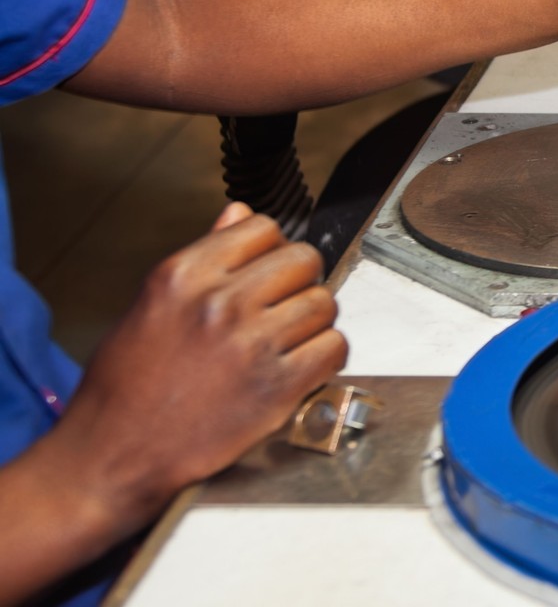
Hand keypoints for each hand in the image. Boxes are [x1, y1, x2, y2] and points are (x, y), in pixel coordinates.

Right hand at [0, 205, 345, 602]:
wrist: (110, 457)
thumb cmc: (123, 389)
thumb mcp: (150, 305)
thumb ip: (204, 256)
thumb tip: (239, 213)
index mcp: (183, 275)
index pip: (265, 228)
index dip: (272, 251)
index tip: (269, 272)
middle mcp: (220, 302)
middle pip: (303, 260)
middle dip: (300, 282)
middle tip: (285, 307)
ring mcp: (251, 343)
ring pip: (324, 303)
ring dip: (314, 322)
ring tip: (288, 343)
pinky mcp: (277, 386)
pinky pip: (334, 348)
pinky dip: (326, 357)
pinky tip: (302, 368)